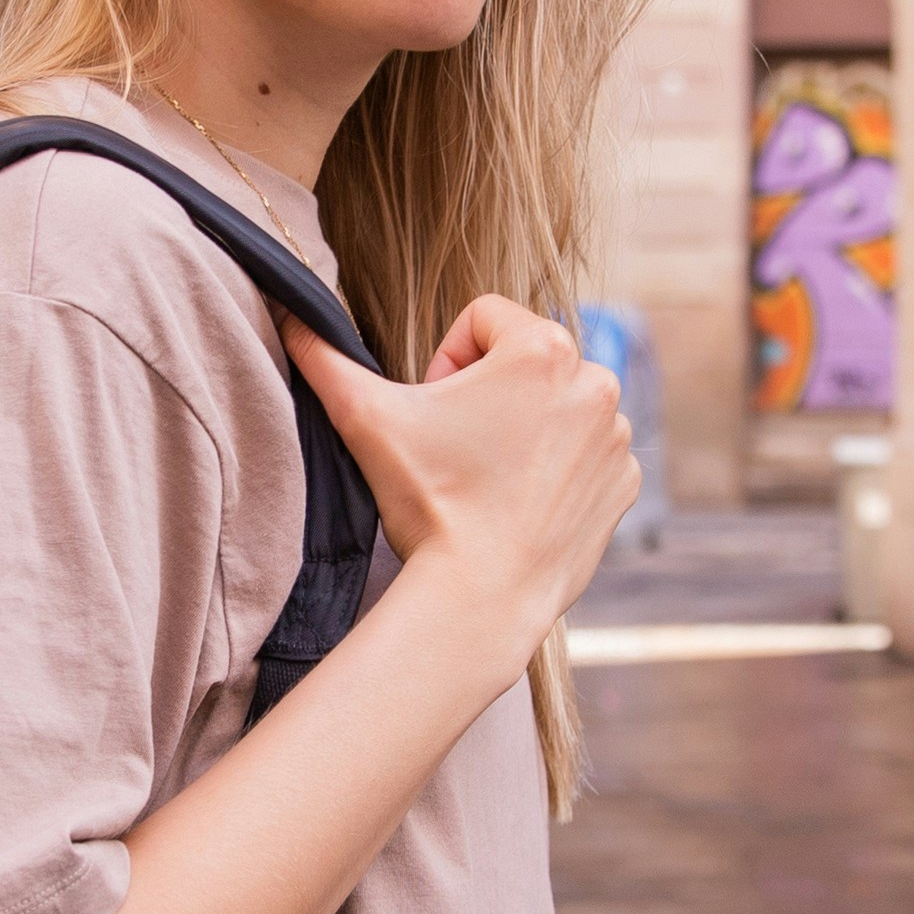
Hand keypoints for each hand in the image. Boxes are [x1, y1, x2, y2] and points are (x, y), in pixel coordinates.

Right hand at [284, 302, 636, 657]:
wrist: (481, 597)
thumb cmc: (430, 502)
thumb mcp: (365, 417)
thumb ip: (325, 357)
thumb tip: (290, 316)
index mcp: (542, 348)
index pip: (482, 319)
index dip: (446, 361)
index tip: (435, 412)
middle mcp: (596, 381)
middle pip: (522, 361)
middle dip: (487, 394)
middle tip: (457, 450)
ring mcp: (615, 436)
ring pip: (555, 405)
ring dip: (524, 428)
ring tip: (488, 479)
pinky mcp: (623, 481)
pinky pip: (585, 453)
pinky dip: (556, 469)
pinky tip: (520, 503)